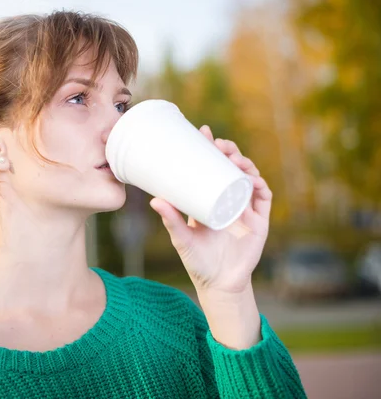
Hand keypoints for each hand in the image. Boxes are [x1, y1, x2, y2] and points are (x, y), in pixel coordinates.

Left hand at [149, 125, 271, 294]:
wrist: (219, 285)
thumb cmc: (197, 261)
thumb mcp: (182, 238)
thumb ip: (170, 220)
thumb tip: (153, 200)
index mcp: (209, 198)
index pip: (211, 166)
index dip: (210, 148)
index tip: (203, 131)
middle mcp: (229, 199)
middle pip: (232, 167)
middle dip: (229, 151)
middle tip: (219, 143)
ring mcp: (246, 208)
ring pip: (249, 177)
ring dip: (244, 163)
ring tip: (233, 158)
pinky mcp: (259, 221)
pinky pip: (263, 197)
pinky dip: (259, 185)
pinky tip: (252, 179)